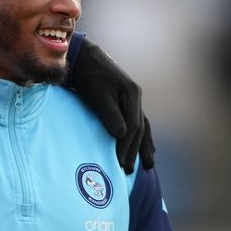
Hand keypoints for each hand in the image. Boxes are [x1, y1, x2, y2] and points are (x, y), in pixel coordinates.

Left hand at [63, 38, 154, 173]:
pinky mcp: (124, 101)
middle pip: (139, 129)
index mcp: (132, 94)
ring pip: (142, 127)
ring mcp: (132, 99)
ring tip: (147, 165)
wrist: (83, 58)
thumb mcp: (97, 94)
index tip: (119, 163)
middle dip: (134, 151)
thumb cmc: (88, 75)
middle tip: (128, 171)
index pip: (133, 127)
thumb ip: (110, 114)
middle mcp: (136, 97)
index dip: (127, 147)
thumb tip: (122, 134)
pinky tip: (146, 147)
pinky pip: (137, 122)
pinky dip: (141, 137)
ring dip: (143, 147)